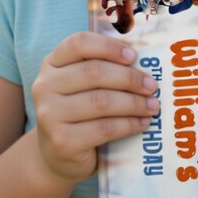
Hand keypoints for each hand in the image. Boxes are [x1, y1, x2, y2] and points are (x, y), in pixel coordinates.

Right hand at [31, 32, 157, 183]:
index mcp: (51, 63)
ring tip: (152, 106)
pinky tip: (142, 123)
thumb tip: (145, 59)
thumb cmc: (78, 112)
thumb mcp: (82, 85)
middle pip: (93, 72)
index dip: (109, 46)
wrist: (57, 155)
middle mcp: (45, 86)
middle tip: (151, 85)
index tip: (133, 55)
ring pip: (101, 101)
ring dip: (133, 103)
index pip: (78, 43)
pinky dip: (129, 124)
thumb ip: (103, 68)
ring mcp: (50, 115)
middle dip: (129, 78)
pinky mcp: (62, 141)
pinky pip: (104, 128)